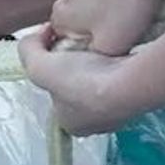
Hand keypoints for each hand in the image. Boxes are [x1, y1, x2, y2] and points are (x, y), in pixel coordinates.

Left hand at [18, 28, 138, 135]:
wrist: (129, 83)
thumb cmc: (82, 81)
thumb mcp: (40, 66)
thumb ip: (28, 53)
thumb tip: (33, 40)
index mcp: (69, 124)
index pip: (55, 96)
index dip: (53, 72)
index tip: (60, 52)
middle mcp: (94, 125)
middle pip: (78, 91)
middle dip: (77, 69)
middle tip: (80, 49)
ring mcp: (118, 115)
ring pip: (101, 85)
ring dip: (98, 66)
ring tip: (98, 49)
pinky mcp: (136, 100)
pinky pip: (120, 80)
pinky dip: (116, 67)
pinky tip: (116, 56)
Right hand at [50, 0, 164, 55]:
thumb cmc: (125, 3)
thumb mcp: (111, 45)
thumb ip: (94, 57)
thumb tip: (92, 60)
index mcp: (61, 17)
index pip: (61, 41)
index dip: (83, 50)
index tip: (103, 52)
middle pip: (78, 20)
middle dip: (95, 29)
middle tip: (119, 35)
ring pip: (92, 2)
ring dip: (108, 11)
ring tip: (131, 15)